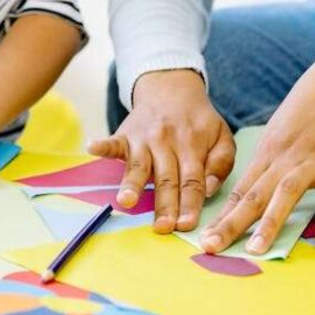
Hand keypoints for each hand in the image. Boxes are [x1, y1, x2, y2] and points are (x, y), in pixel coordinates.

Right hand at [88, 70, 234, 232]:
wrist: (172, 88)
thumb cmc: (198, 121)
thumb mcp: (222, 137)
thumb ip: (221, 163)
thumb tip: (209, 189)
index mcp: (193, 147)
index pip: (192, 181)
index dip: (189, 204)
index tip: (186, 225)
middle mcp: (168, 144)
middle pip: (166, 179)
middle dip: (164, 205)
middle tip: (162, 227)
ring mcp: (144, 139)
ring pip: (139, 166)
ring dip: (132, 183)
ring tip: (126, 200)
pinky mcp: (125, 134)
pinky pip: (113, 141)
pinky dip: (102, 145)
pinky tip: (92, 148)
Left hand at [200, 38, 314, 254]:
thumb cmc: (310, 110)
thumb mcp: (280, 133)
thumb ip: (268, 165)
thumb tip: (249, 194)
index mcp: (267, 153)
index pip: (239, 190)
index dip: (221, 216)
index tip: (203, 239)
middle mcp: (285, 158)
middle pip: (253, 195)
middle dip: (231, 223)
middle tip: (211, 247)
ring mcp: (313, 160)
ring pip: (286, 194)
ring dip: (270, 222)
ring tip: (257, 249)